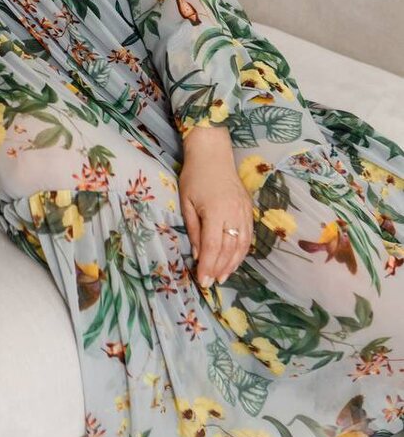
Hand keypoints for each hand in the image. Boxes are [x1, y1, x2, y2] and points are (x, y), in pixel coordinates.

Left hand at [178, 138, 253, 288]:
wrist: (213, 153)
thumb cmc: (195, 176)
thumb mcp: (186, 202)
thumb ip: (193, 230)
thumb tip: (198, 255)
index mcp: (215, 212)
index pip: (213, 247)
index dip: (209, 266)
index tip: (203, 281)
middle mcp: (233, 214)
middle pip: (229, 249)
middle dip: (220, 268)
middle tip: (212, 282)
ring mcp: (244, 212)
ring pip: (242, 246)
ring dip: (233, 264)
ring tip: (223, 276)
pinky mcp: (249, 210)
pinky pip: (248, 236)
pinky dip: (242, 251)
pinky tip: (235, 260)